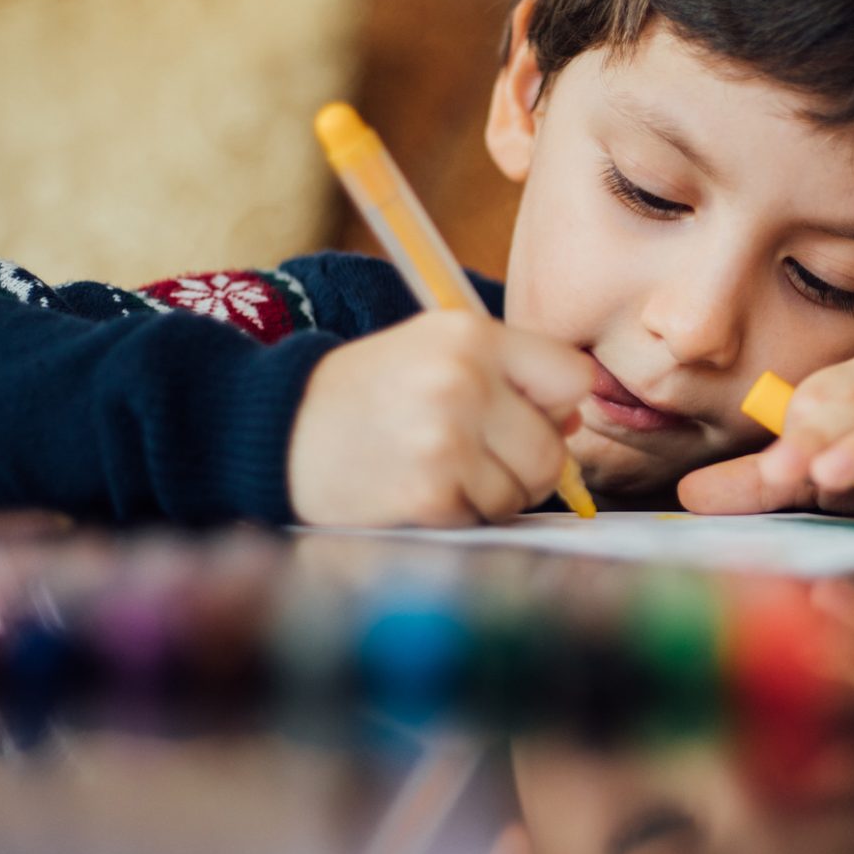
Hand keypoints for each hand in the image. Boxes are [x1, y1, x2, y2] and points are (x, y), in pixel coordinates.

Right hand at [286, 312, 590, 526]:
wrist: (277, 429)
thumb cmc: (368, 392)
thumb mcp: (434, 349)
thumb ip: (510, 372)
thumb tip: (575, 419)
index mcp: (472, 335)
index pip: (575, 377)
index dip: (556, 404)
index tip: (525, 413)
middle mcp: (463, 380)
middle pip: (554, 447)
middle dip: (528, 463)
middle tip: (480, 456)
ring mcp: (446, 439)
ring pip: (526, 490)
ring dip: (495, 494)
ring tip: (445, 471)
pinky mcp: (429, 493)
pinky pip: (485, 518)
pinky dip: (461, 514)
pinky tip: (422, 491)